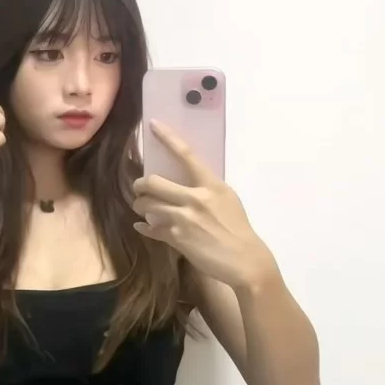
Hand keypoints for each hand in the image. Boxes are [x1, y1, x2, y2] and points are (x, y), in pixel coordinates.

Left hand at [133, 121, 272, 289]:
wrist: (244, 260)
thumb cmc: (238, 228)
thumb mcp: (227, 200)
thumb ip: (206, 190)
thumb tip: (186, 184)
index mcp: (211, 185)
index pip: (186, 155)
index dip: (167, 138)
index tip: (153, 124)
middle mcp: (195, 198)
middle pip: (153, 182)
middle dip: (140, 185)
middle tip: (140, 188)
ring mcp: (184, 219)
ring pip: (147, 205)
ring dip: (141, 206)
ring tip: (143, 208)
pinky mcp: (177, 238)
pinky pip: (151, 228)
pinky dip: (144, 227)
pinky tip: (142, 226)